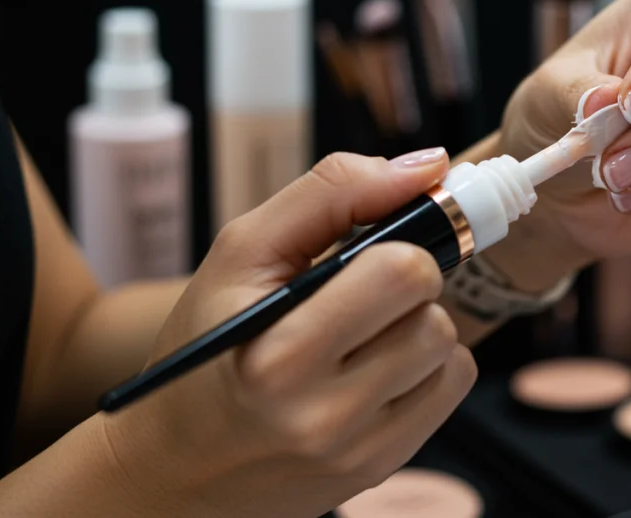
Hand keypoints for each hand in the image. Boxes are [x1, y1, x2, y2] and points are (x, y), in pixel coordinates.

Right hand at [100, 150, 475, 517]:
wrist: (179, 462)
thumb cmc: (209, 344)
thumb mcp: (243, 251)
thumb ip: (333, 193)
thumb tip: (430, 165)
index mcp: (279, 355)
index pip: (402, 273)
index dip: (403, 244)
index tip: (388, 239)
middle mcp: (321, 414)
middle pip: (435, 316)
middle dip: (410, 287)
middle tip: (367, 289)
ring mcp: (357, 449)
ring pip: (450, 352)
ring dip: (418, 328)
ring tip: (362, 333)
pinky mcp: (383, 467)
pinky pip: (452, 389)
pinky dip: (427, 368)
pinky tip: (375, 368)